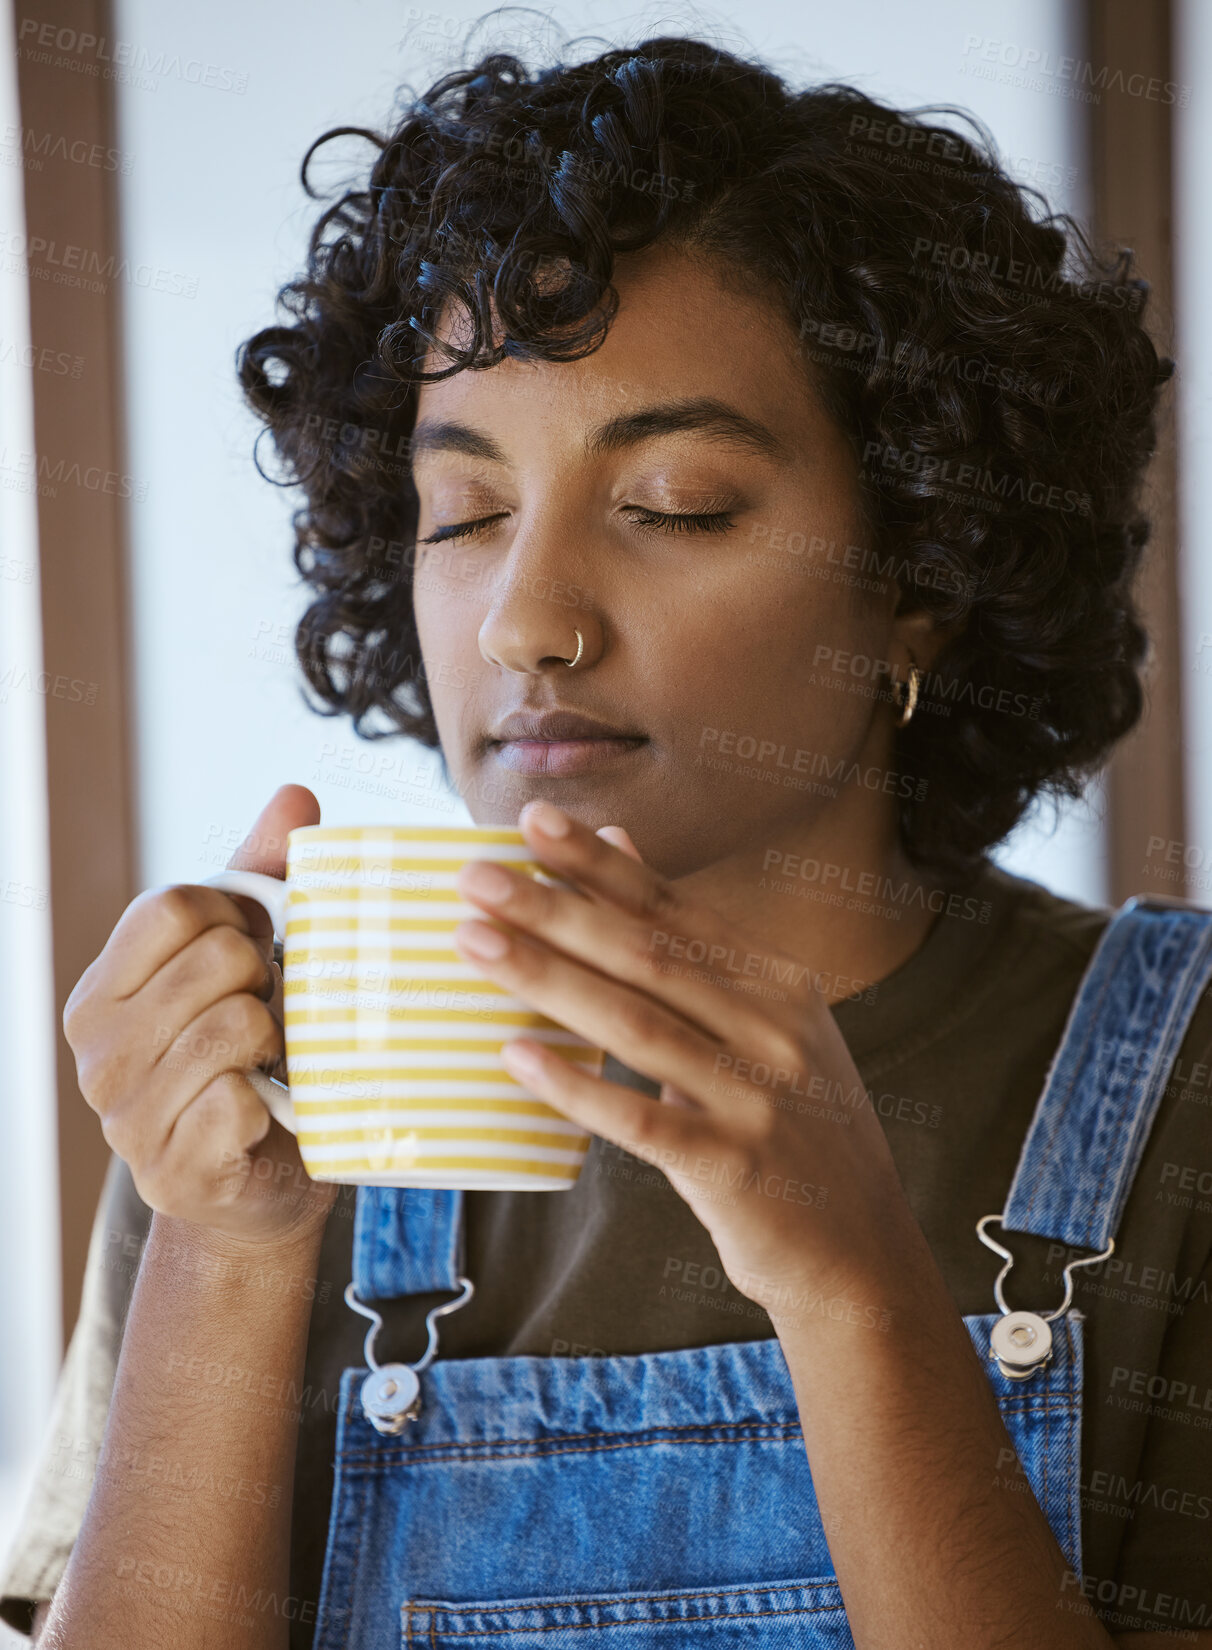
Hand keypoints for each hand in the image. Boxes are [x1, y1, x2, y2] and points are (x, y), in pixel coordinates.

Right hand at [64, 784, 338, 1251]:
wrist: (265, 1185)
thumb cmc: (254, 1059)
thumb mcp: (250, 960)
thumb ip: (261, 875)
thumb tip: (297, 793)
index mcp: (103, 989)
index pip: (176, 904)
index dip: (237, 917)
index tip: (256, 953)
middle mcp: (97, 1051)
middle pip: (217, 957)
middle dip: (265, 981)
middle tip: (266, 1018)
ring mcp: (126, 1117)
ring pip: (234, 1025)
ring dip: (274, 1041)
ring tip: (267, 1063)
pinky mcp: (173, 1171)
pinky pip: (241, 1100)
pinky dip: (273, 1104)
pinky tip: (264, 1114)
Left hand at [451, 800, 914, 1321]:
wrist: (860, 1252)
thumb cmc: (788, 1129)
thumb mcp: (761, 1026)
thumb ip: (689, 947)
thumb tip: (620, 848)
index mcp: (777, 984)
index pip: (672, 909)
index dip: (599, 863)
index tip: (532, 818)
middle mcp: (774, 1029)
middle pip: (647, 955)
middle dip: (556, 909)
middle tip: (476, 877)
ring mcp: (758, 1098)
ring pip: (636, 1024)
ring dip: (548, 979)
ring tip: (474, 944)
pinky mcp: (734, 1168)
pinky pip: (641, 1119)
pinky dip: (576, 1086)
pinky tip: (515, 1056)